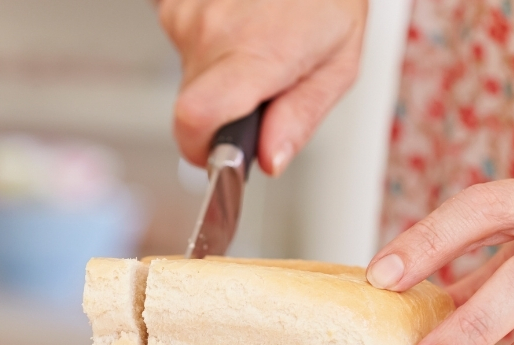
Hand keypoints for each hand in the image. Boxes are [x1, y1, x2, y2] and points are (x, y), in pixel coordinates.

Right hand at [158, 0, 366, 174]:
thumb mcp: (338, 63)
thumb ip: (301, 118)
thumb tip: (269, 160)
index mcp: (258, 54)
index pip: (196, 118)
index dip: (199, 149)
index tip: (219, 156)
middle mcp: (214, 33)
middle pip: (194, 108)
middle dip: (224, 112)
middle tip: (262, 86)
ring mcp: (189, 14)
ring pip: (191, 77)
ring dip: (220, 75)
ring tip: (257, 43)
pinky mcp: (175, 4)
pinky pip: (186, 46)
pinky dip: (211, 47)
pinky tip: (241, 25)